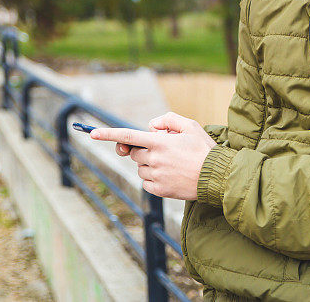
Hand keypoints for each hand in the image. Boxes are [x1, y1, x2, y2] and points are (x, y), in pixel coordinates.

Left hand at [89, 112, 215, 199]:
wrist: (217, 177)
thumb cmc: (204, 149)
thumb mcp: (190, 126)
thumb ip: (168, 120)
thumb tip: (151, 126)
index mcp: (160, 142)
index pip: (128, 136)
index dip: (108, 134)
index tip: (92, 133)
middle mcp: (155, 159)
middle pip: (135, 153)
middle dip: (144, 150)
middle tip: (163, 150)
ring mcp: (156, 176)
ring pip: (141, 168)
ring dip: (150, 164)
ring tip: (172, 164)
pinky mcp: (160, 190)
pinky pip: (146, 182)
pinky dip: (153, 178)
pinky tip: (170, 175)